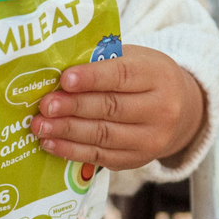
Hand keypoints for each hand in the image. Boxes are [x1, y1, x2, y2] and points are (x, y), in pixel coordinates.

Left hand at [29, 45, 205, 170]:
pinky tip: (50, 143)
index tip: (65, 79)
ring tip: (40, 126)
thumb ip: (102, 62)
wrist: (178, 109)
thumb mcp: (133, 59)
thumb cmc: (143, 77)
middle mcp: (161, 110)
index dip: (92, 78)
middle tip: (45, 105)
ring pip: (103, 135)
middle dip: (73, 107)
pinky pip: (100, 156)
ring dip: (67, 131)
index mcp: (158, 76)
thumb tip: (57, 70)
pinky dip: (71, 151)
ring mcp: (150, 139)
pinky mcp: (136, 160)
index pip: (123, 75)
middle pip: (111, 108)